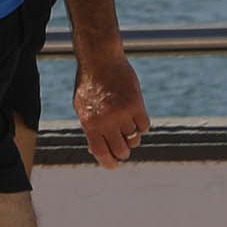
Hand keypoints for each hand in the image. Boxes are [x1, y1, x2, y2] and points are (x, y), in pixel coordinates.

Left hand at [72, 50, 150, 167]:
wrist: (100, 60)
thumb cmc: (89, 86)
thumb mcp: (82, 108)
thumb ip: (90, 128)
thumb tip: (97, 151)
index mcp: (89, 123)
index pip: (101, 153)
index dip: (109, 163)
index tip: (114, 165)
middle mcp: (106, 121)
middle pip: (122, 150)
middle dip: (123, 151)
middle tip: (123, 145)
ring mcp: (122, 113)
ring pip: (134, 138)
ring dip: (132, 135)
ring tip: (125, 124)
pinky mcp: (137, 105)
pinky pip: (145, 126)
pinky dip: (141, 125)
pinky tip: (135, 116)